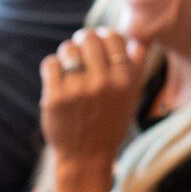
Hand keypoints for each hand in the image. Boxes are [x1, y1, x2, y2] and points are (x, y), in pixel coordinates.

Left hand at [40, 28, 149, 169]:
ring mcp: (78, 90)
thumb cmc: (110, 122)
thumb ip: (137, 66)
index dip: (103, 35)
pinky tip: (58, 78)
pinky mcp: (55, 97)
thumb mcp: (131, 97)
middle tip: (81, 50)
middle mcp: (103, 83)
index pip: (112, 37)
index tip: (98, 42)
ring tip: (70, 66)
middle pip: (88, 38)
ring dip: (67, 54)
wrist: (86, 156)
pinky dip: (53, 68)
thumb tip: (139, 39)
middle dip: (83, 41)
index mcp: (125, 80)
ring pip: (67, 48)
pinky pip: (50, 63)